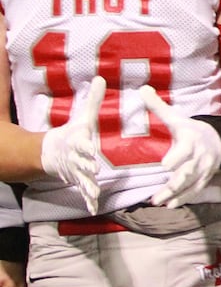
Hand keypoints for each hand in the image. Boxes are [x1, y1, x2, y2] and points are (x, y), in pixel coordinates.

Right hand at [38, 75, 103, 214]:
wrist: (54, 151)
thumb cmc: (73, 133)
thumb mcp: (83, 117)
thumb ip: (92, 100)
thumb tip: (100, 77)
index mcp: (79, 143)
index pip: (82, 145)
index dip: (85, 147)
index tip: (90, 149)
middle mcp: (77, 160)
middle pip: (82, 164)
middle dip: (87, 167)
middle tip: (94, 170)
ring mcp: (77, 173)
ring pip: (83, 181)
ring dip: (88, 187)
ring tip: (94, 193)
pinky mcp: (79, 181)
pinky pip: (85, 193)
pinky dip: (88, 201)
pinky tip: (93, 209)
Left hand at [143, 87, 220, 207]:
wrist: (219, 141)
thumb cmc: (191, 130)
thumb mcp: (177, 118)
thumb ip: (158, 107)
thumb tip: (142, 89)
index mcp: (191, 140)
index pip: (185, 150)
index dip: (176, 158)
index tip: (164, 165)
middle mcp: (199, 156)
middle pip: (188, 171)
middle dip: (174, 183)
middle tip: (156, 194)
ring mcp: (203, 170)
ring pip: (189, 184)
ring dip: (173, 194)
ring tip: (156, 202)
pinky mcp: (203, 179)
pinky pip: (194, 190)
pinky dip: (182, 198)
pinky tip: (169, 205)